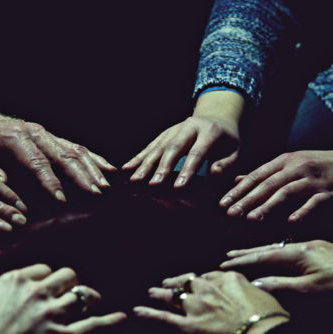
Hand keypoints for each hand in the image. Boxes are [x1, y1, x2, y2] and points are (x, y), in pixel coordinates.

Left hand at [0, 104, 115, 200]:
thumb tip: (8, 186)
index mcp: (13, 137)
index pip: (37, 162)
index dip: (50, 182)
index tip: (61, 201)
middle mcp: (34, 132)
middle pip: (63, 154)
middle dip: (81, 176)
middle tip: (95, 194)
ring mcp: (45, 133)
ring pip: (74, 149)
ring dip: (91, 168)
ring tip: (105, 186)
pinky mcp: (51, 137)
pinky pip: (76, 146)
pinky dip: (94, 158)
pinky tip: (109, 169)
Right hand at [0, 264, 126, 333]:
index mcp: (16, 280)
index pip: (44, 268)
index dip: (48, 278)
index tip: (48, 287)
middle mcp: (38, 292)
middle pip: (68, 275)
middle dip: (70, 283)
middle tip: (69, 294)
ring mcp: (53, 314)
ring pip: (84, 294)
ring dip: (89, 298)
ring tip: (92, 303)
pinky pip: (95, 326)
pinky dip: (112, 322)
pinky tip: (124, 318)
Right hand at [122, 91, 242, 185]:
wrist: (217, 117)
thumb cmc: (227, 141)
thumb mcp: (235, 151)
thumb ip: (226, 164)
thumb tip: (214, 173)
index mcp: (209, 131)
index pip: (197, 152)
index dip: (187, 170)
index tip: (179, 187)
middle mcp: (189, 126)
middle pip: (173, 148)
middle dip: (162, 168)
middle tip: (153, 185)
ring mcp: (174, 129)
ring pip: (158, 147)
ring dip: (145, 165)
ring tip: (134, 180)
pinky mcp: (164, 133)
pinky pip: (149, 146)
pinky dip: (137, 158)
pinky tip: (126, 168)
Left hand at [134, 271, 287, 333]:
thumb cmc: (273, 318)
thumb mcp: (265, 296)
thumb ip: (250, 292)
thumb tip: (251, 292)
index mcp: (226, 279)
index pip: (206, 277)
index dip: (197, 281)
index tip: (194, 282)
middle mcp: (208, 289)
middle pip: (186, 283)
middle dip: (175, 283)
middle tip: (165, 284)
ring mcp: (196, 307)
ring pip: (172, 297)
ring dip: (159, 294)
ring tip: (150, 292)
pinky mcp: (188, 326)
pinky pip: (163, 319)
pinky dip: (148, 314)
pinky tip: (136, 311)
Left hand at [220, 150, 332, 221]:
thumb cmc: (314, 164)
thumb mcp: (288, 164)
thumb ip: (264, 174)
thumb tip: (237, 180)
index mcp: (284, 161)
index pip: (256, 176)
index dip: (238, 190)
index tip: (223, 203)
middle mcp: (296, 167)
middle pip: (268, 185)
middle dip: (247, 200)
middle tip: (230, 213)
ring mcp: (313, 179)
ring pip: (287, 192)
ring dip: (268, 206)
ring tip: (251, 218)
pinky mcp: (328, 190)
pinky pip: (314, 201)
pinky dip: (302, 211)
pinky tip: (290, 222)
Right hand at [221, 239, 332, 293]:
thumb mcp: (312, 290)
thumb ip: (283, 285)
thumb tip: (257, 283)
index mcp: (300, 253)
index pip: (264, 256)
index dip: (243, 260)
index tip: (225, 263)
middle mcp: (304, 246)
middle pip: (269, 248)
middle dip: (247, 252)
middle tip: (228, 255)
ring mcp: (314, 247)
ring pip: (279, 248)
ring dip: (260, 252)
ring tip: (244, 254)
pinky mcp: (322, 251)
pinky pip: (290, 250)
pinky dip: (275, 253)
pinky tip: (273, 256)